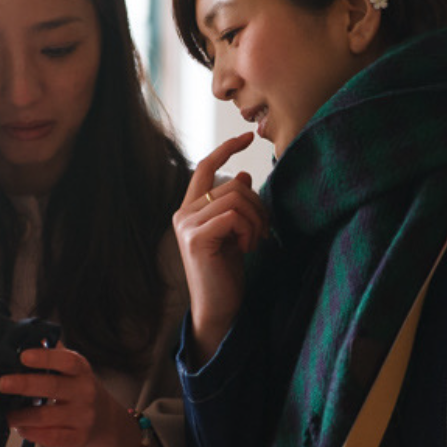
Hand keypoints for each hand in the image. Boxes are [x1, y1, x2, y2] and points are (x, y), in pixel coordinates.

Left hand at [0, 346, 160, 446]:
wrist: (104, 419)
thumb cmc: (79, 389)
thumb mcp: (73, 369)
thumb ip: (53, 354)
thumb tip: (27, 338)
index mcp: (81, 370)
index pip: (66, 360)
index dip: (45, 358)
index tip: (24, 356)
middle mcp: (84, 392)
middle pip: (53, 387)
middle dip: (24, 384)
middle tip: (2, 383)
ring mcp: (83, 416)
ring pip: (47, 416)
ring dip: (21, 415)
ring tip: (6, 413)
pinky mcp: (78, 437)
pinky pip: (51, 437)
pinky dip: (32, 433)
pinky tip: (21, 428)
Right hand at [172, 131, 267, 365]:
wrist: (219, 309)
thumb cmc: (227, 273)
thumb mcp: (235, 233)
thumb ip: (235, 206)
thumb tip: (243, 174)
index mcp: (191, 210)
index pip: (205, 166)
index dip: (226, 148)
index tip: (248, 138)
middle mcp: (183, 214)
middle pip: (231, 183)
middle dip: (257, 204)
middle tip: (263, 231)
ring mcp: (187, 226)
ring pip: (235, 197)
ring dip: (256, 219)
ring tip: (255, 242)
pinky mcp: (196, 238)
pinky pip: (233, 216)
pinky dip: (249, 230)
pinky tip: (247, 248)